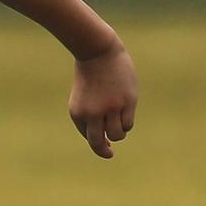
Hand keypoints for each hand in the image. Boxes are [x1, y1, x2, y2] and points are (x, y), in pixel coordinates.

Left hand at [69, 42, 137, 157]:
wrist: (97, 51)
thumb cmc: (90, 74)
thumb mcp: (84, 97)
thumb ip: (91, 116)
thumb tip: (106, 139)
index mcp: (77, 112)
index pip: (87, 136)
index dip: (97, 142)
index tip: (105, 147)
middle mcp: (92, 113)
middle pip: (98, 143)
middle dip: (103, 151)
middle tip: (109, 153)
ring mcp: (110, 108)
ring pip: (117, 135)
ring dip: (118, 133)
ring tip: (118, 123)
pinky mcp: (127, 102)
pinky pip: (128, 124)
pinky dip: (127, 123)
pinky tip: (125, 113)